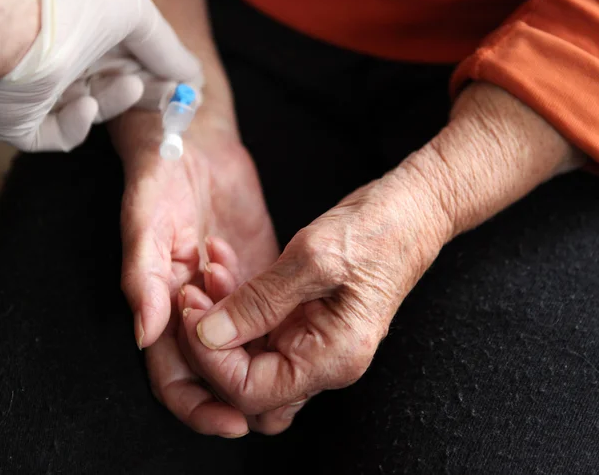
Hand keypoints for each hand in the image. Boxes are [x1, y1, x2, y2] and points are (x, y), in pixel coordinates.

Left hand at [0, 0, 199, 150]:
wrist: (7, 17)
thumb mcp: (133, 10)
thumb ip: (166, 47)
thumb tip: (194, 75)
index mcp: (86, 20)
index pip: (129, 52)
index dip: (161, 70)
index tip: (189, 89)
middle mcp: (63, 50)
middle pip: (115, 81)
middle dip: (149, 91)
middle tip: (176, 102)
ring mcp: (40, 85)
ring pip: (92, 106)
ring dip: (116, 100)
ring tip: (134, 87)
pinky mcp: (22, 118)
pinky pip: (58, 133)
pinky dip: (78, 124)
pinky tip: (85, 106)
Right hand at [112, 100, 278, 435]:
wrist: (195, 141)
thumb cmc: (160, 177)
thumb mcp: (147, 221)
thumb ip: (145, 278)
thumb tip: (146, 336)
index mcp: (160, 304)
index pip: (173, 372)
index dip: (197, 403)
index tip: (232, 420)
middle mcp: (192, 308)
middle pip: (214, 370)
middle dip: (240, 392)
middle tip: (278, 408)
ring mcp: (227, 292)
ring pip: (245, 347)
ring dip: (265, 361)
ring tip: (294, 367)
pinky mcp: (256, 272)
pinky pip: (269, 314)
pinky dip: (281, 327)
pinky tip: (299, 326)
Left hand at [176, 83, 584, 434]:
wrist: (410, 212)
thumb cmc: (378, 232)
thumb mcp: (315, 259)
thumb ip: (260, 302)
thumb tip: (209, 335)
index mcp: (332, 357)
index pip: (250, 390)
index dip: (211, 358)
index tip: (192, 312)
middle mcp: (321, 360)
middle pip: (244, 387)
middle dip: (209, 349)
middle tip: (194, 301)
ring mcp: (311, 342)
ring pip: (246, 359)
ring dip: (218, 325)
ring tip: (207, 278)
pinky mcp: (302, 321)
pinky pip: (255, 329)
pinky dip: (232, 305)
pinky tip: (222, 269)